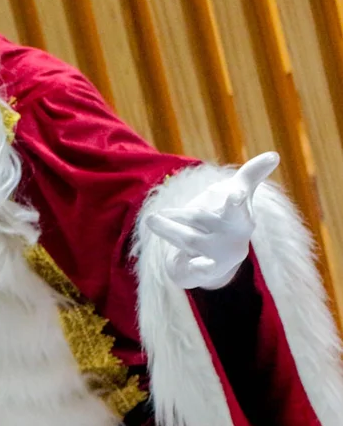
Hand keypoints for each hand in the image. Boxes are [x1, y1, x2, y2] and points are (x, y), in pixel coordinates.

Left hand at [145, 152, 278, 289]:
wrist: (211, 263)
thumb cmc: (224, 222)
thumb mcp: (237, 196)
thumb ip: (251, 175)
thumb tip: (274, 154)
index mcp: (241, 218)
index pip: (238, 205)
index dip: (236, 199)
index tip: (234, 195)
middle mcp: (233, 238)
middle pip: (207, 220)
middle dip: (199, 214)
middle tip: (208, 202)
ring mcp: (220, 256)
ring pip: (190, 239)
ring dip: (169, 229)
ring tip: (151, 218)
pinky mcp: (204, 271)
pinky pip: (198, 269)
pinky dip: (195, 267)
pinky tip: (189, 264)